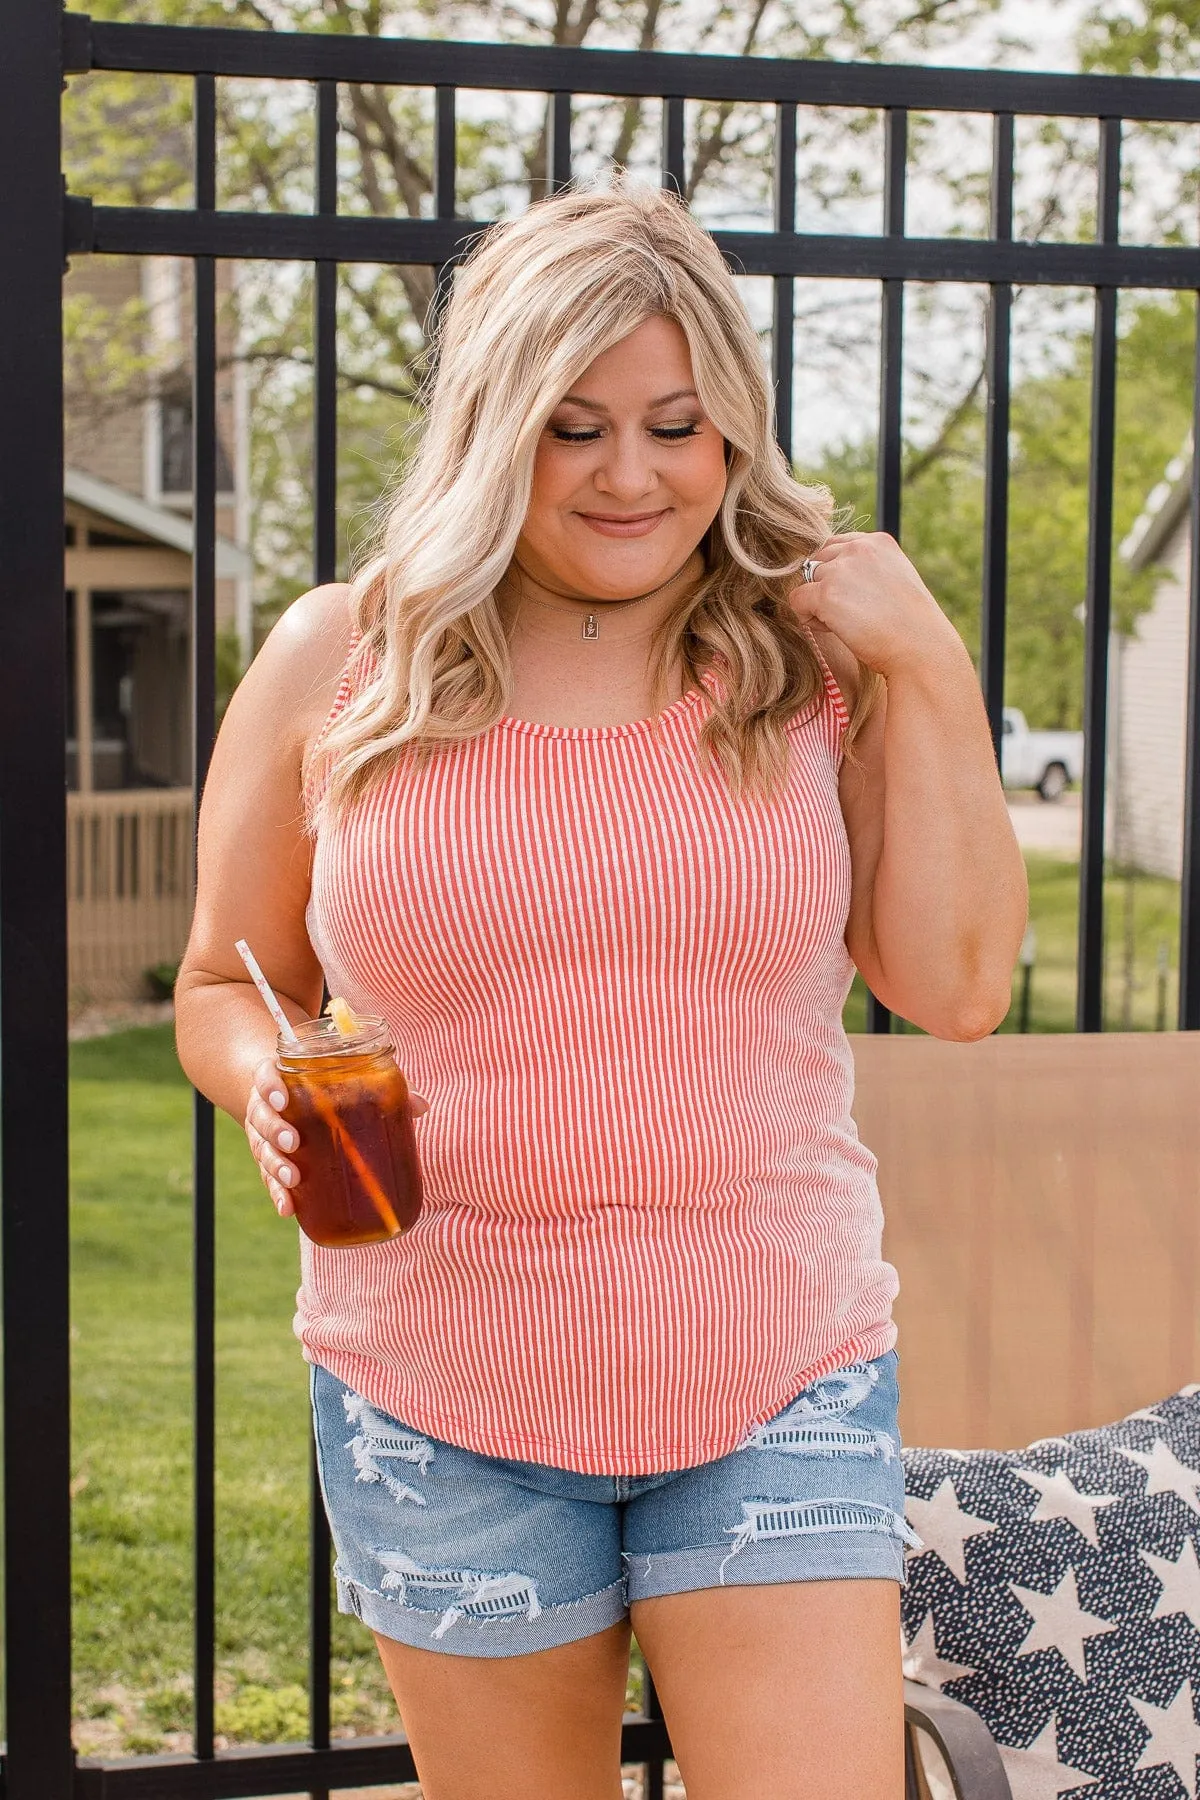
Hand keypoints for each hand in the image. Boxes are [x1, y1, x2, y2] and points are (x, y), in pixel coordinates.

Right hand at [243, 1056, 429, 1219]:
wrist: (283, 1096)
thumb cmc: (320, 1086)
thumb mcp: (341, 1080)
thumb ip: (379, 1089)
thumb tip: (420, 1106)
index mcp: (279, 1081)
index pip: (265, 1078)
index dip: (270, 1087)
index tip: (283, 1099)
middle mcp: (265, 1108)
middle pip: (260, 1117)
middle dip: (275, 1131)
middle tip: (294, 1142)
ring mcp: (264, 1136)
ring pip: (262, 1150)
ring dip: (275, 1165)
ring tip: (292, 1179)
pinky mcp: (269, 1161)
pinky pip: (268, 1179)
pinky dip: (277, 1194)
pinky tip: (288, 1208)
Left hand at [788, 532, 963, 680]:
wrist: (920, 649)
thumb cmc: (909, 626)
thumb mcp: (894, 581)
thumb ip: (866, 569)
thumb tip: (831, 576)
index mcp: (878, 541)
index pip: (835, 546)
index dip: (837, 575)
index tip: (857, 598)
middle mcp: (859, 548)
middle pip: (817, 563)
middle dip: (825, 588)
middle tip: (852, 615)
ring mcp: (841, 569)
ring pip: (806, 581)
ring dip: (817, 604)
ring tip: (846, 623)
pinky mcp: (826, 594)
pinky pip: (797, 601)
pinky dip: (809, 619)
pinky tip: (834, 630)